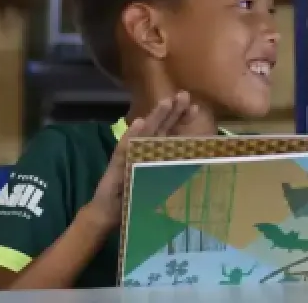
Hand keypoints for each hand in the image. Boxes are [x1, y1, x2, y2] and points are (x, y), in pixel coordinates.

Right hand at [85, 93, 197, 230]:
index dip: (181, 120)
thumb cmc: (136, 198)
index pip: (170, 132)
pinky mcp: (116, 166)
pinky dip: (131, 136)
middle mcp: (143, 150)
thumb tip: (199, 164)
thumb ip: (175, 172)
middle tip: (184, 95)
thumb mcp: (160, 185)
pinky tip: (138, 123)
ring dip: (155, 117)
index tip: (196, 108)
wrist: (107, 213)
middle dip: (172, 111)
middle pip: (160, 127)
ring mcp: (129, 155)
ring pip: (144, 133)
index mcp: (155, 152)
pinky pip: (124, 149)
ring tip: (166, 102)